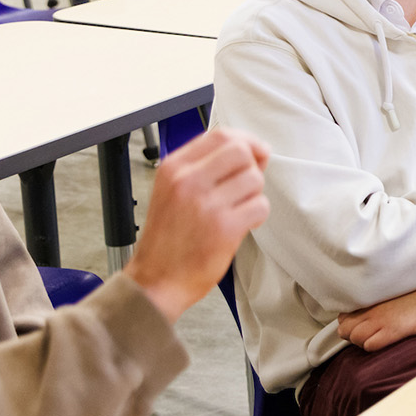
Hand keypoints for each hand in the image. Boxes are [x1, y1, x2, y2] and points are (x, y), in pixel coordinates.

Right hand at [123, 129, 271, 322]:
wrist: (156, 280)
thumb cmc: (168, 238)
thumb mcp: (173, 190)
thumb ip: (205, 167)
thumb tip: (252, 150)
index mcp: (174, 168)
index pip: (221, 134)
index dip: (246, 141)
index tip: (254, 154)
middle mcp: (188, 181)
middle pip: (241, 151)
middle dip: (252, 167)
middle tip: (245, 187)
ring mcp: (206, 204)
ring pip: (254, 179)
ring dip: (254, 194)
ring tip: (238, 209)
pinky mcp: (224, 228)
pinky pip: (260, 206)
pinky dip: (257, 215)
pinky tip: (243, 224)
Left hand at [336, 272, 415, 351]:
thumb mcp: (397, 295)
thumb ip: (381, 303)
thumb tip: (370, 316)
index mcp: (373, 297)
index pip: (344, 316)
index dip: (351, 325)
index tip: (362, 327)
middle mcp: (373, 307)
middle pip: (345, 329)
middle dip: (353, 336)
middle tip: (370, 337)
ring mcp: (382, 318)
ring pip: (355, 338)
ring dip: (363, 344)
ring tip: (380, 340)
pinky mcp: (394, 329)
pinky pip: (370, 345)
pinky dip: (374, 347)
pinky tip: (387, 343)